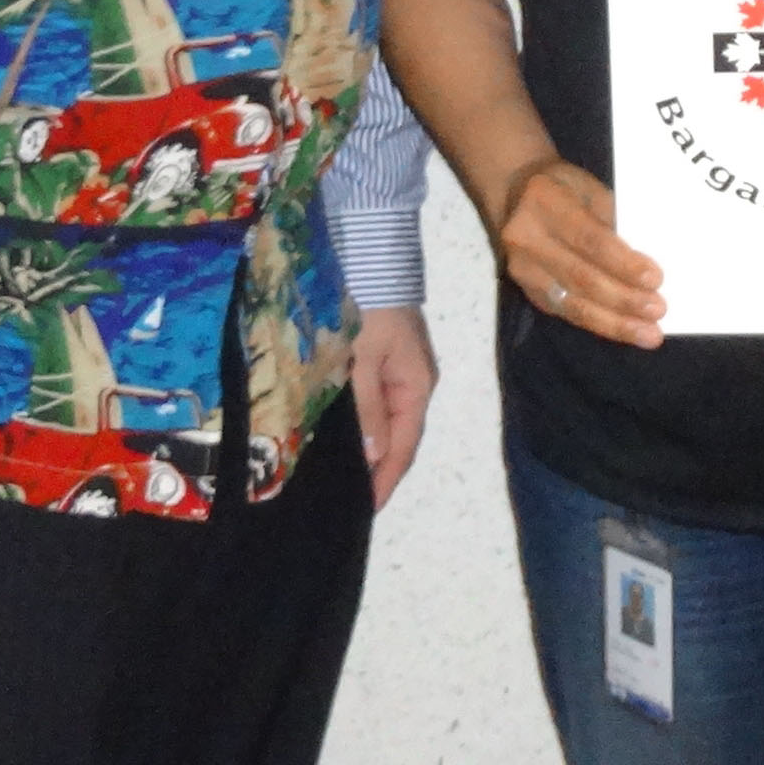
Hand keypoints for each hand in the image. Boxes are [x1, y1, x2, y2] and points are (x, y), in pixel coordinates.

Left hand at [350, 304, 437, 505]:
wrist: (369, 255)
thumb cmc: (367, 309)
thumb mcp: (362, 360)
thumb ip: (367, 409)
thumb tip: (375, 456)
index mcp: (416, 386)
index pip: (404, 446)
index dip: (386, 479)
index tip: (366, 508)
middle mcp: (415, 382)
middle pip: (399, 437)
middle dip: (379, 469)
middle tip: (350, 497)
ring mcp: (401, 368)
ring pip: (388, 420)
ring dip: (371, 448)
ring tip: (347, 473)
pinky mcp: (386, 356)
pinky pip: (378, 401)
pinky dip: (366, 424)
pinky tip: (349, 434)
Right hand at [499, 157, 664, 347]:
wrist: (515, 196)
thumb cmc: (564, 188)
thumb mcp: (590, 188)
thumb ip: (615, 220)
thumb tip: (650, 260)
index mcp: (545, 201)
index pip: (589, 239)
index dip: (622, 263)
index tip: (655, 279)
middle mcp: (526, 237)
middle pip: (581, 275)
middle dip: (624, 298)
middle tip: (659, 309)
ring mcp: (522, 268)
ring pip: (573, 303)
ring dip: (615, 322)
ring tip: (648, 333)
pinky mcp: (527, 290)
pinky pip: (566, 313)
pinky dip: (599, 324)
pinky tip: (624, 331)